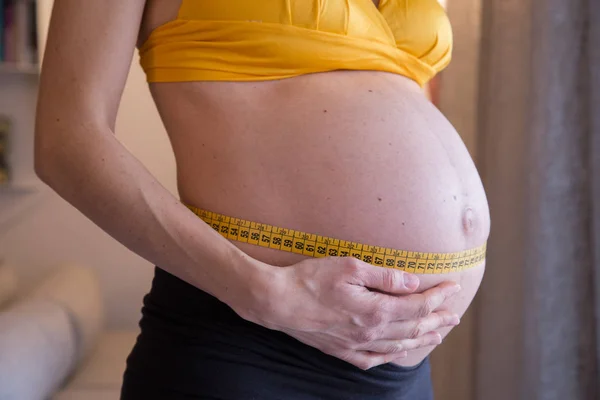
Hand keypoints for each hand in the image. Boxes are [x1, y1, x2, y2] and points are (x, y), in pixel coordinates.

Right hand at [241, 256, 460, 369]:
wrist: (278, 302)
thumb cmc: (311, 279)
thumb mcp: (350, 268)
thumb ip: (384, 277)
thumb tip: (413, 283)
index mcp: (376, 311)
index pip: (418, 306)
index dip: (438, 297)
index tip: (452, 287)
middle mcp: (370, 333)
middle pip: (414, 328)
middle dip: (438, 320)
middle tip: (455, 315)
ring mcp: (356, 345)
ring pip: (398, 345)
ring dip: (421, 338)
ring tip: (437, 334)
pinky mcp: (341, 350)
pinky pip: (374, 359)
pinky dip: (392, 355)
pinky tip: (399, 352)